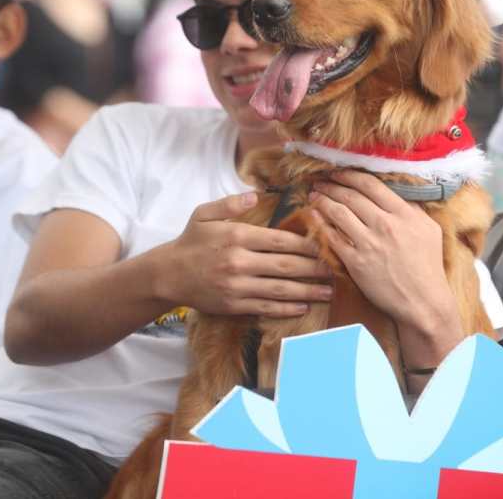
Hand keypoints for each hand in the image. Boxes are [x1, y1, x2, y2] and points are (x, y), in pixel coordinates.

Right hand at [161, 193, 331, 317]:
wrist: (167, 275)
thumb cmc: (190, 242)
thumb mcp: (204, 214)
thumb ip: (230, 203)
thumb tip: (255, 194)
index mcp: (237, 236)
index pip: (280, 240)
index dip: (306, 244)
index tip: (324, 244)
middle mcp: (239, 262)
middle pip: (286, 265)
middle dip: (314, 268)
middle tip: (335, 269)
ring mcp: (237, 286)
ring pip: (280, 289)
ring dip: (307, 290)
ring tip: (328, 291)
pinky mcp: (233, 305)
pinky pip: (265, 307)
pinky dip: (286, 308)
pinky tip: (303, 305)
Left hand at [308, 171, 451, 328]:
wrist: (423, 301)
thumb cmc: (428, 267)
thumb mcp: (429, 230)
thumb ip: (412, 208)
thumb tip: (396, 193)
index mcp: (403, 214)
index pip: (371, 185)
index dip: (349, 175)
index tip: (338, 172)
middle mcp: (385, 224)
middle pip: (351, 196)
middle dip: (331, 185)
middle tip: (319, 180)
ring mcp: (369, 243)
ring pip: (339, 213)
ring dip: (322, 200)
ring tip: (314, 195)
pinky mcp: (356, 262)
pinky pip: (333, 238)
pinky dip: (322, 224)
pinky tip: (314, 216)